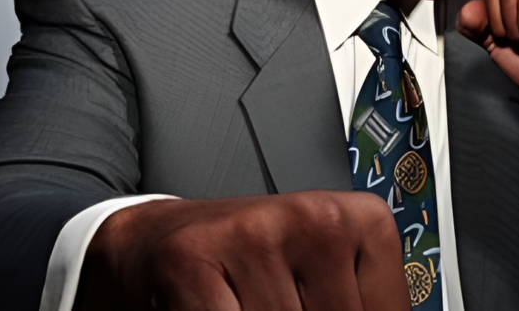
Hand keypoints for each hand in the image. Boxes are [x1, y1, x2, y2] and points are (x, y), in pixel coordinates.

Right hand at [76, 191, 410, 310]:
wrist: (157, 240)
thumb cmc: (248, 265)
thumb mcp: (322, 280)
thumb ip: (356, 304)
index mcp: (360, 219)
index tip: (320, 305)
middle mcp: (316, 216)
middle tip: (274, 299)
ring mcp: (256, 233)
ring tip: (243, 300)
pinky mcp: (195, 258)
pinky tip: (219, 304)